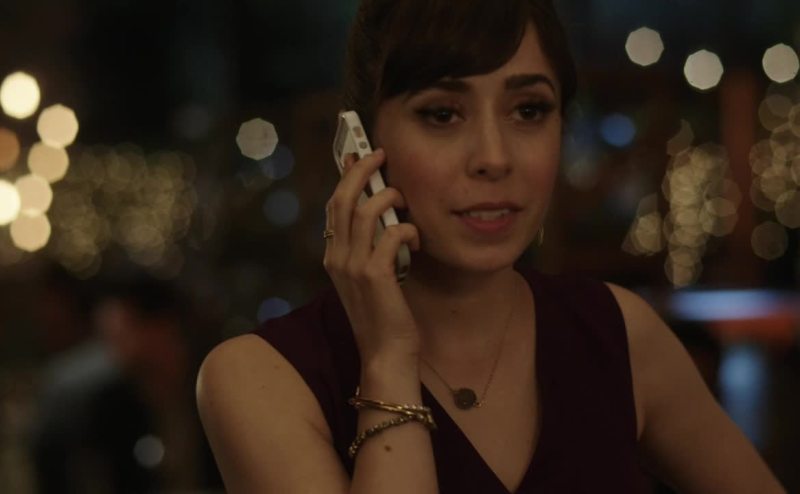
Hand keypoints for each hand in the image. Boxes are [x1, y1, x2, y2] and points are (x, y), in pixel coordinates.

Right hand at [323, 149, 420, 366]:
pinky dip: (407, 229)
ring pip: (366, 210)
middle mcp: (337, 257)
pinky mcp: (375, 275)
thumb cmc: (383, 315)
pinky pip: (391, 234)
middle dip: (362, 171)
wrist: (385, 353)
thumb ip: (367, 248)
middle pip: (344, 198)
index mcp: (333, 256)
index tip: (359, 158)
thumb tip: (381, 215)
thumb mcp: (368, 277)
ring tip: (405, 202)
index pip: (334, 205)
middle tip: (380, 155)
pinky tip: (417, 239)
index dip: (346, 178)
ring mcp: (353, 266)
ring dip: (390, 197)